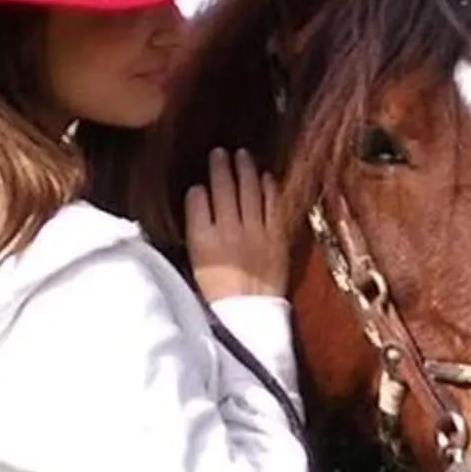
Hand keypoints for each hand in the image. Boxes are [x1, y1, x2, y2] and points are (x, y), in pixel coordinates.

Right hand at [186, 149, 290, 303]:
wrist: (249, 319)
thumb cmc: (217, 298)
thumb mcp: (194, 266)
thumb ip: (196, 235)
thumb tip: (198, 209)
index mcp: (201, 239)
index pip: (196, 200)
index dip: (198, 190)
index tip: (199, 185)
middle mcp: (227, 230)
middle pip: (223, 188)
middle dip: (220, 166)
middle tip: (220, 152)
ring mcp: (254, 231)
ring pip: (248, 190)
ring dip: (245, 169)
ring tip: (242, 155)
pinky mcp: (276, 236)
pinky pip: (272, 204)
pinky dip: (268, 187)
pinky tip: (265, 177)